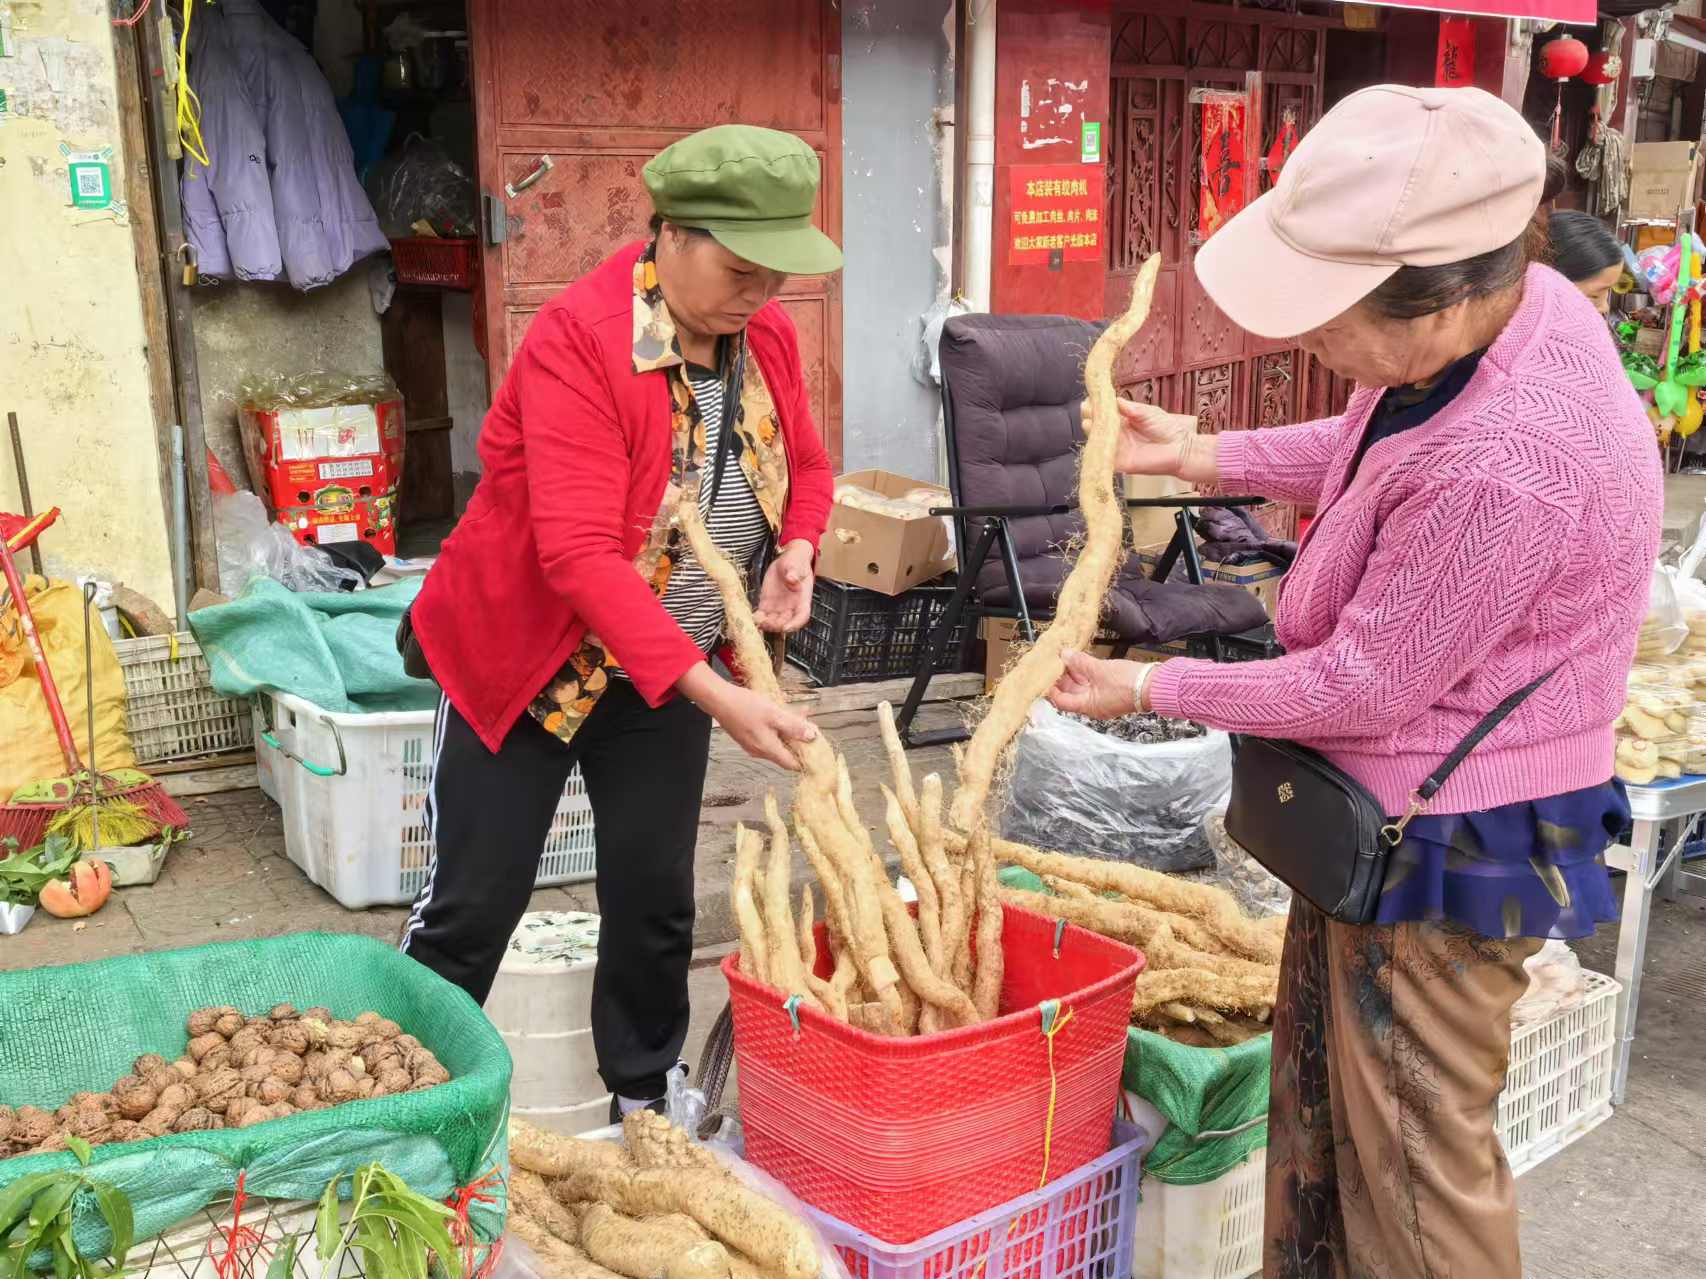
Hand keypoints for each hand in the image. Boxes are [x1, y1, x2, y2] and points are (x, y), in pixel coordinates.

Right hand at [695, 676, 817, 769]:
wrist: (719, 700)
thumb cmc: (745, 706)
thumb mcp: (775, 714)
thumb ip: (794, 727)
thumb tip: (812, 737)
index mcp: (768, 749)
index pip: (793, 764)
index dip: (807, 759)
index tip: (818, 749)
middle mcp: (760, 752)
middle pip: (786, 752)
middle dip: (800, 740)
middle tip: (810, 725)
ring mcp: (752, 745)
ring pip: (778, 742)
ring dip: (790, 731)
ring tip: (800, 714)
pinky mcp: (748, 737)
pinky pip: (769, 736)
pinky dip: (779, 727)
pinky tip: (782, 713)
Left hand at [755, 540, 814, 632]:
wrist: (788, 560)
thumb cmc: (796, 562)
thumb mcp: (796, 564)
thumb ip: (794, 572)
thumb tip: (792, 579)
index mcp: (802, 599)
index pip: (802, 616)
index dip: (794, 624)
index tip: (785, 628)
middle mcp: (791, 607)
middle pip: (785, 623)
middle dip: (776, 626)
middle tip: (766, 623)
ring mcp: (778, 607)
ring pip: (773, 622)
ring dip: (765, 625)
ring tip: (757, 621)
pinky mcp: (767, 604)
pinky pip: (762, 615)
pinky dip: (757, 618)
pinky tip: (752, 617)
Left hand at [1047, 650, 1144, 719]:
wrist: (1156, 684)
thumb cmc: (1129, 682)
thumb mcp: (1100, 670)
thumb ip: (1080, 662)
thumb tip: (1064, 655)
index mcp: (1089, 706)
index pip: (1062, 701)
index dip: (1050, 689)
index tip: (1043, 675)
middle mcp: (1094, 705)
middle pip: (1070, 692)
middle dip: (1061, 677)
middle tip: (1053, 661)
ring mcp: (1102, 698)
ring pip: (1081, 685)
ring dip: (1072, 672)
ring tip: (1064, 656)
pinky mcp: (1110, 689)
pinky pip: (1092, 681)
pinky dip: (1084, 671)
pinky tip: (1079, 659)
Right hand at [1082, 398, 1215, 481]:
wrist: (1180, 448)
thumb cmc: (1167, 429)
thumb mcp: (1147, 412)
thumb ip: (1131, 408)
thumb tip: (1114, 400)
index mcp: (1122, 421)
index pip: (1104, 413)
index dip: (1096, 406)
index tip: (1090, 399)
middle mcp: (1117, 435)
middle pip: (1097, 426)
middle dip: (1090, 417)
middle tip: (1087, 410)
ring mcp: (1117, 449)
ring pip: (1098, 441)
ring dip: (1091, 433)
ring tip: (1088, 423)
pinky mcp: (1121, 463)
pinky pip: (1105, 459)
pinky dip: (1098, 451)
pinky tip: (1095, 441)